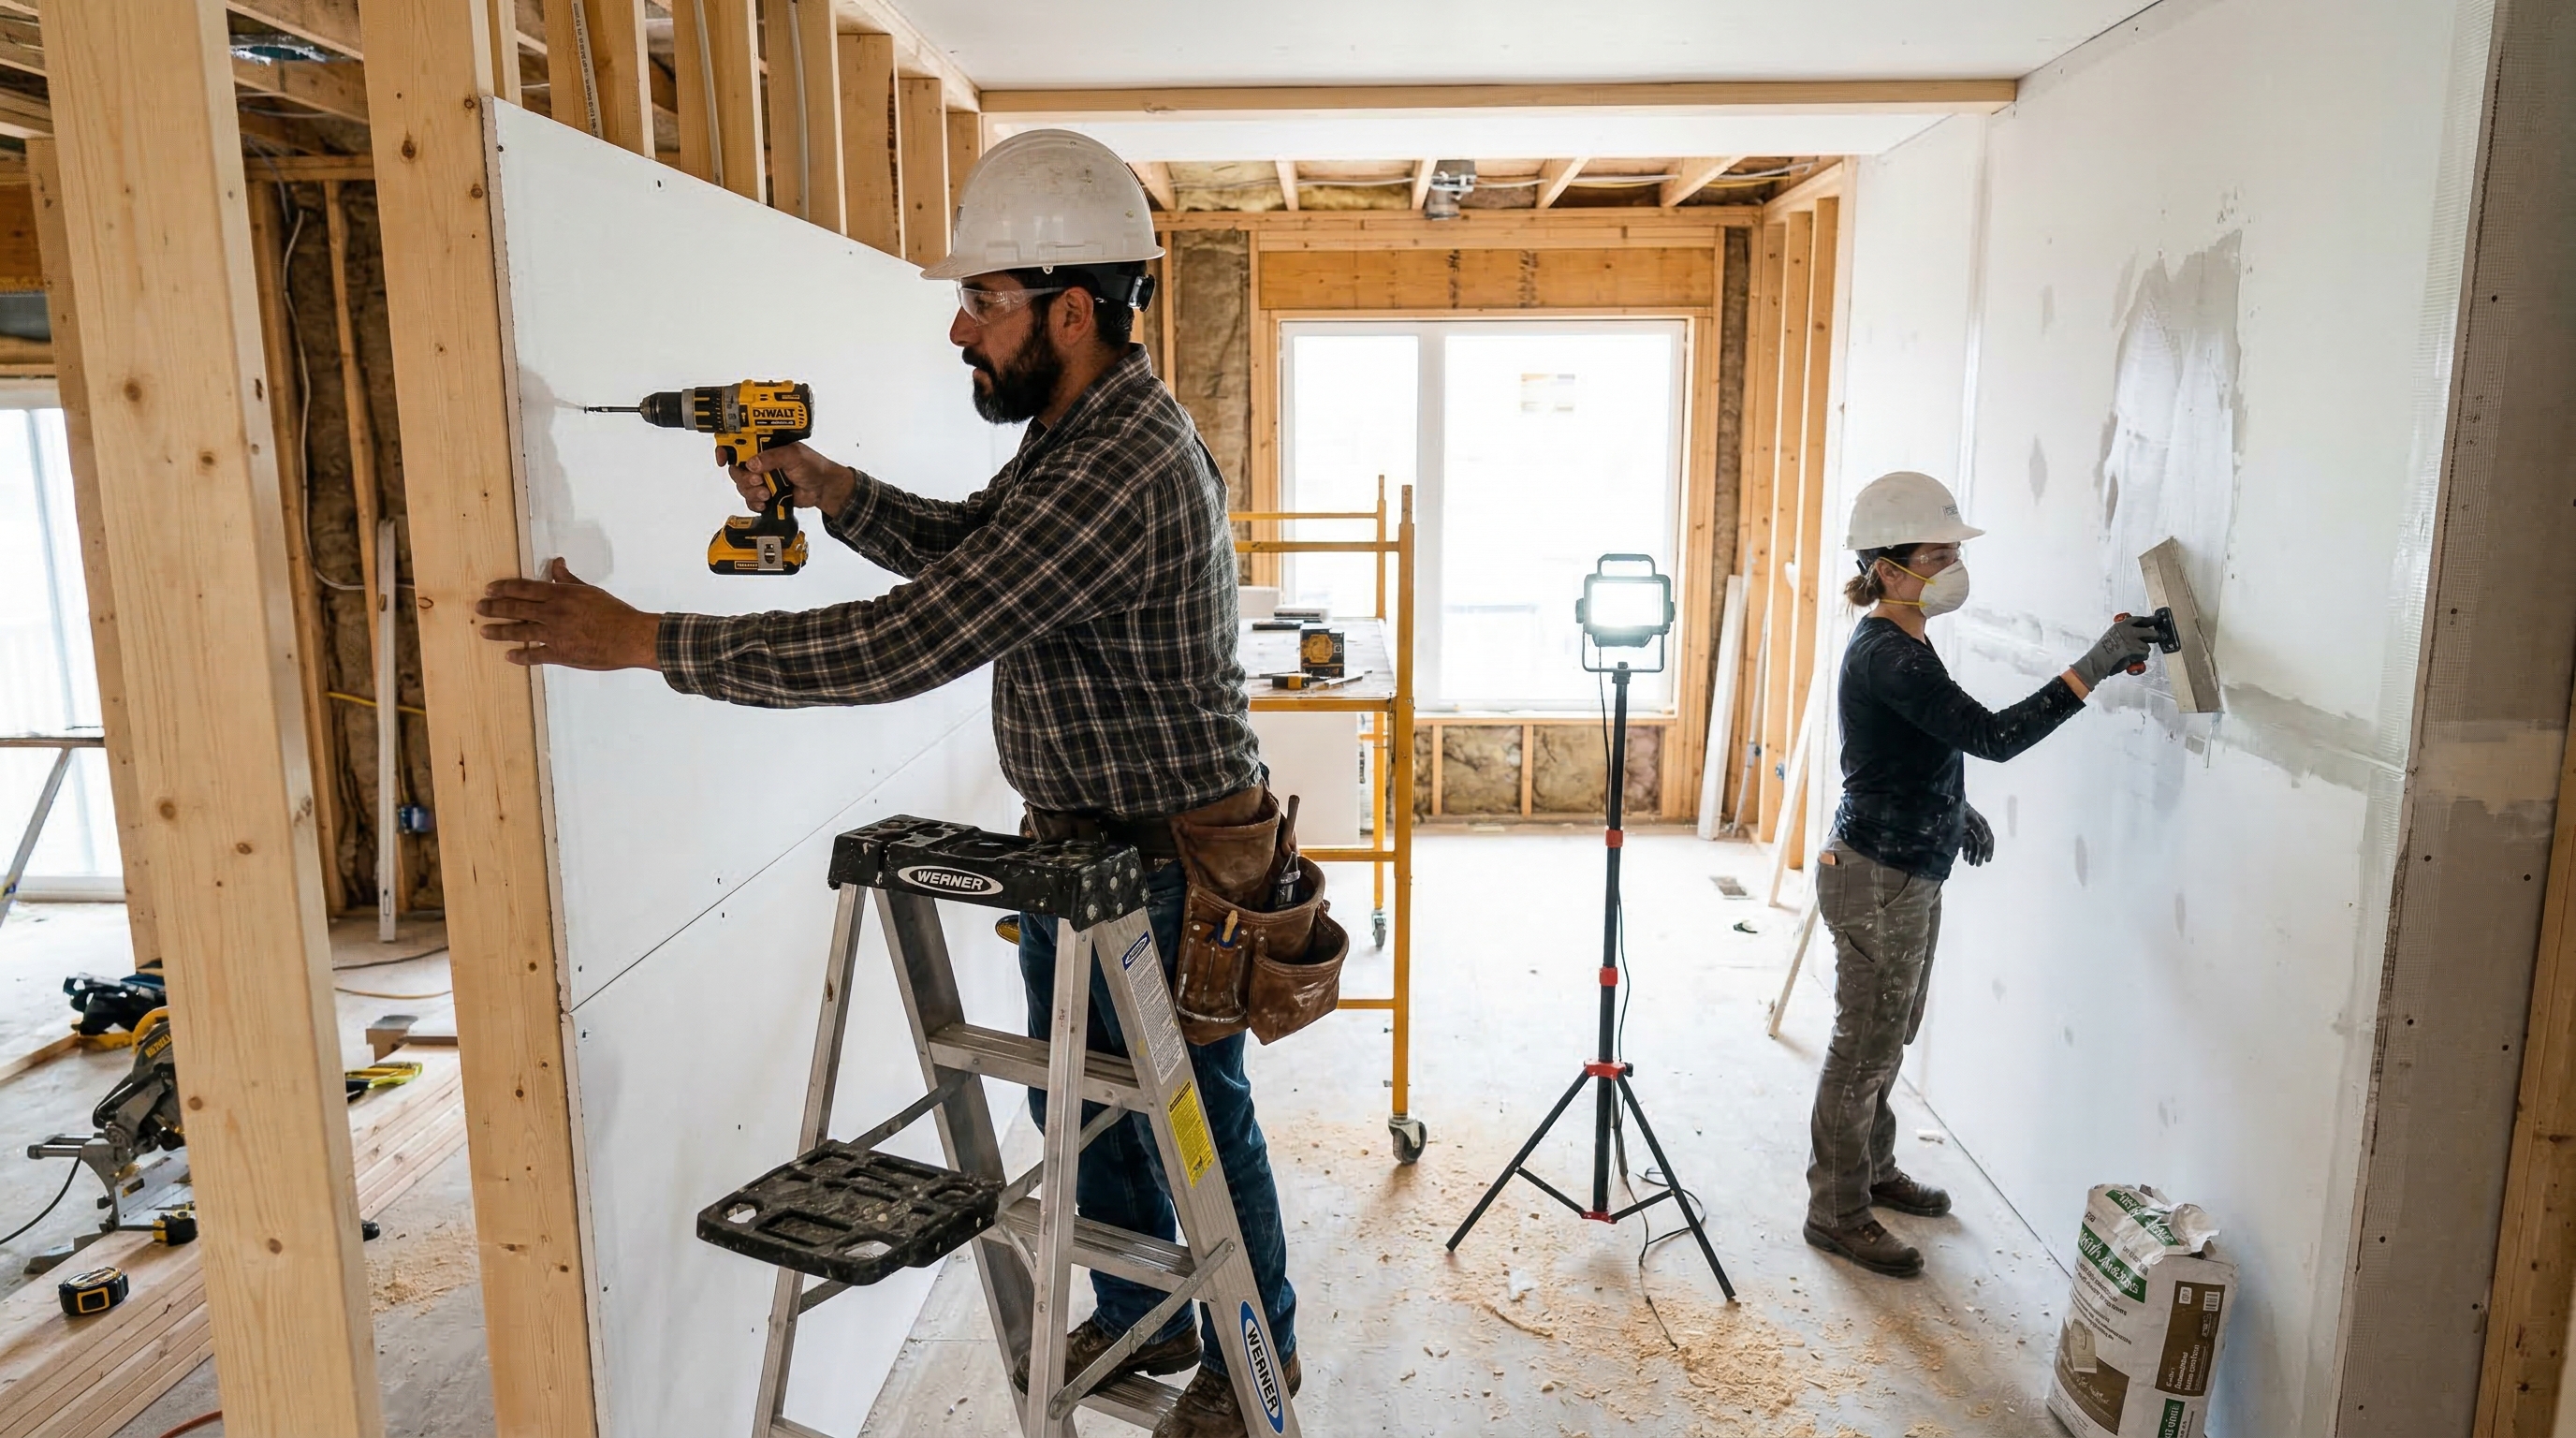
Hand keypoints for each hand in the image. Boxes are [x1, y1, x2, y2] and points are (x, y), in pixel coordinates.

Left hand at [475, 558, 662, 670]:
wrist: (629, 637)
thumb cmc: (613, 612)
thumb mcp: (589, 590)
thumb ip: (568, 579)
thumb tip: (556, 564)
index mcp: (560, 595)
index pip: (524, 588)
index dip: (503, 588)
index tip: (489, 589)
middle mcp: (553, 613)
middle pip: (516, 608)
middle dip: (494, 608)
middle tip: (479, 608)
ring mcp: (555, 635)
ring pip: (520, 631)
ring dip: (500, 631)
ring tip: (484, 631)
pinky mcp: (560, 654)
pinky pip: (535, 655)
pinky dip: (521, 656)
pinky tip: (509, 656)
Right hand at [732, 441, 854, 516]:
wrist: (824, 489)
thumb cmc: (813, 467)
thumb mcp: (794, 456)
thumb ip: (772, 458)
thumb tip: (752, 464)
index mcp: (765, 446)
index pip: (739, 444)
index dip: (727, 449)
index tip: (723, 458)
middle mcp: (761, 461)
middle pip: (736, 469)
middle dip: (743, 477)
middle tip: (757, 480)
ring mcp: (762, 478)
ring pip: (742, 486)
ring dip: (751, 491)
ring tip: (767, 493)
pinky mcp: (765, 494)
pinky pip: (750, 500)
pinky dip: (755, 502)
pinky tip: (765, 502)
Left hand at [1961, 805, 1994, 865]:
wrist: (1949, 804)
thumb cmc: (1961, 810)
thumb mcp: (1970, 818)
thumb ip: (1978, 828)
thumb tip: (1985, 840)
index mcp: (1982, 824)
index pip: (1989, 839)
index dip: (1989, 850)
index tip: (1987, 860)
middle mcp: (1978, 828)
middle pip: (1981, 844)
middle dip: (1980, 855)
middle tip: (1977, 865)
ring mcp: (1970, 831)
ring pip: (1974, 845)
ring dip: (1973, 855)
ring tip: (1971, 864)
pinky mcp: (1962, 832)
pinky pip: (1967, 844)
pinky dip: (1966, 851)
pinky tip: (1965, 858)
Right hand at [2067, 614, 2164, 692]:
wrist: (2097, 661)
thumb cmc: (2103, 651)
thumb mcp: (2113, 636)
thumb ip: (2124, 633)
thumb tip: (2140, 636)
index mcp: (2121, 625)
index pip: (2139, 620)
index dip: (2149, 620)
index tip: (2156, 620)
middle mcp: (2128, 630)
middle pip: (2149, 631)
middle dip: (2154, 636)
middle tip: (2155, 638)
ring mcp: (2131, 640)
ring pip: (2147, 646)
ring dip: (2143, 651)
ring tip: (2134, 655)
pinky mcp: (2134, 650)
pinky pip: (2144, 654)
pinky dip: (2140, 658)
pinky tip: (2133, 659)